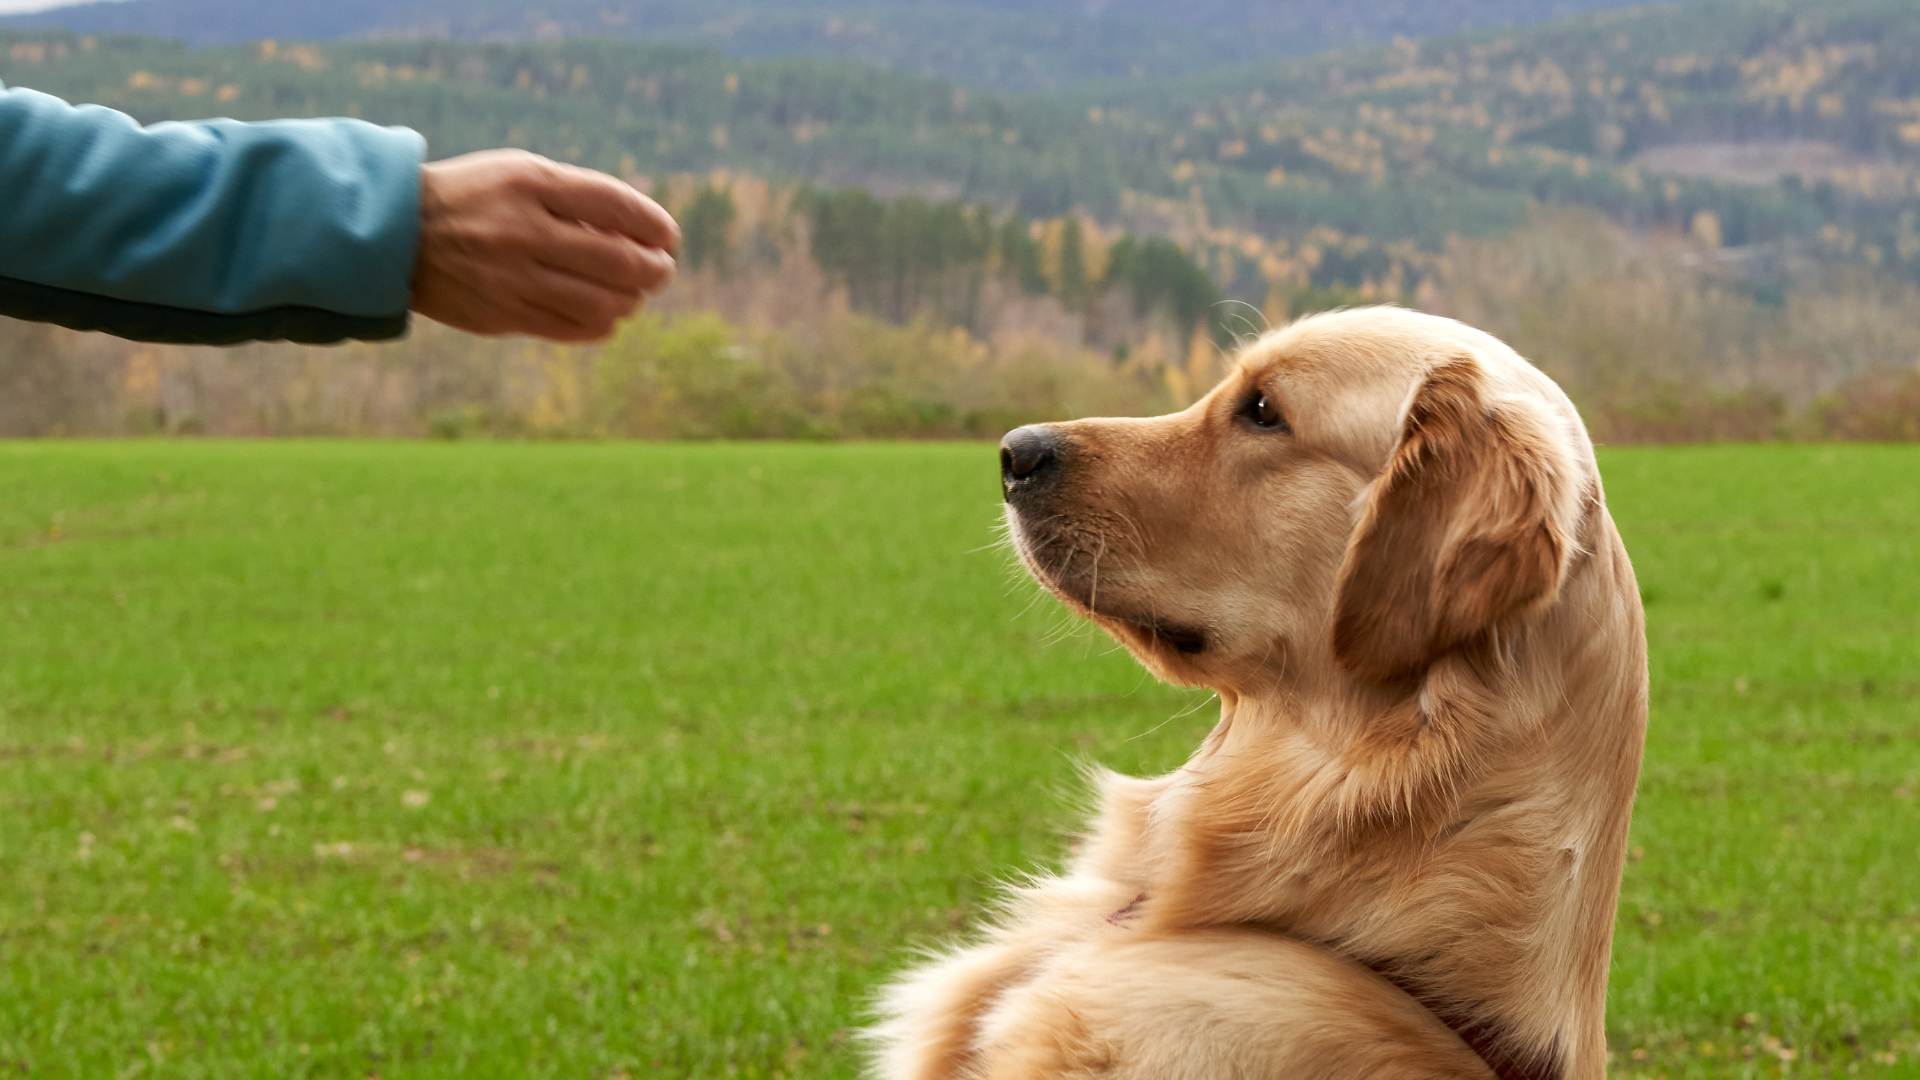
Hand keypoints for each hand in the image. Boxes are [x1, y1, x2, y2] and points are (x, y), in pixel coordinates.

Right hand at [409, 150, 679, 341]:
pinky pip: (571, 328)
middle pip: (618, 261)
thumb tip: (643, 233)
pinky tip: (607, 316)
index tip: (669, 238)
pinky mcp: (502, 315)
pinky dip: (601, 324)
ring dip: (631, 302)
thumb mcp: (519, 174)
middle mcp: (522, 231)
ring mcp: (512, 277)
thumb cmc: (474, 199)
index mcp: (530, 183)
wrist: (396, 234)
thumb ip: (576, 197)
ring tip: (634, 296)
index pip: (616, 205)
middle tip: (661, 271)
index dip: (655, 225)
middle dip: (654, 270)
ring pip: (601, 303)